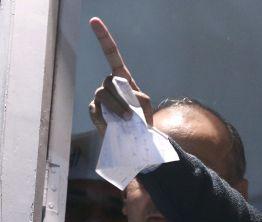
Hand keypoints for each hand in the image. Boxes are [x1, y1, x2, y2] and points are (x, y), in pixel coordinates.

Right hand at [88, 17, 152, 136]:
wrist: (136, 139)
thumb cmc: (142, 120)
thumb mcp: (146, 107)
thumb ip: (140, 101)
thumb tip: (126, 103)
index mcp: (122, 79)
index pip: (111, 55)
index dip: (103, 38)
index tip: (93, 21)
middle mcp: (108, 85)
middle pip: (109, 81)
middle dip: (122, 97)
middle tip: (131, 114)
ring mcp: (99, 98)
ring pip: (103, 94)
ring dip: (117, 106)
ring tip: (127, 119)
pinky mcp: (94, 111)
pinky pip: (97, 111)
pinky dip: (108, 119)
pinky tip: (114, 126)